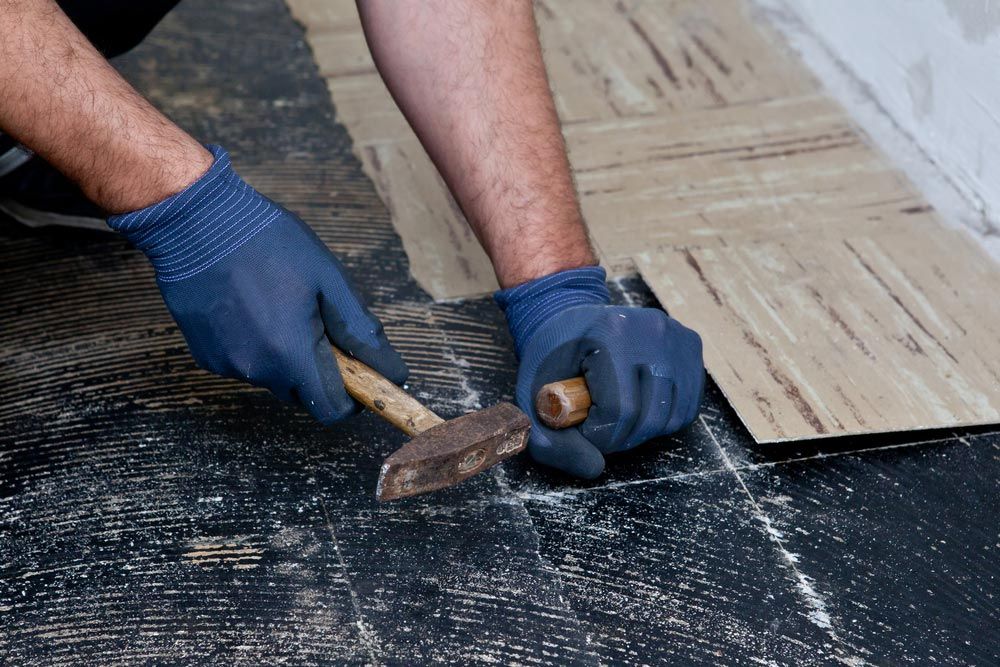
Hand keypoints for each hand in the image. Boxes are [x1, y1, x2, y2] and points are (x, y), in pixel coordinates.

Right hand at [108, 145, 406, 423]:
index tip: (359, 372)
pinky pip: (245, 365)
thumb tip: (392, 371)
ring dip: (287, 357)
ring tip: (280, 306)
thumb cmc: (268, 242)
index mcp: (291, 353)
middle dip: (320, 371)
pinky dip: (257, 347)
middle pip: (303, 394)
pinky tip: (250, 308)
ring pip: (273, 378)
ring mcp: (226, 365)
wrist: (195, 221)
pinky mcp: (205, 356)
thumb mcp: (328, 279)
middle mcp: (256, 369)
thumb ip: (361, 332)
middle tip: (319, 324)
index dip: (351, 398)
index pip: (331, 409)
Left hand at [496, 267, 703, 477]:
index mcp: (610, 333)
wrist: (569, 315)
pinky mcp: (690, 345)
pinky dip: (663, 418)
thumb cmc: (551, 356)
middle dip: (620, 437)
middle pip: (649, 418)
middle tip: (598, 426)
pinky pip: (688, 405)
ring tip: (617, 415)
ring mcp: (676, 336)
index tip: (582, 428)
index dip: (599, 435)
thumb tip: (594, 468)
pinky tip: (639, 406)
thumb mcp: (531, 395)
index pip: (620, 410)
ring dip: (642, 431)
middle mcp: (652, 330)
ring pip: (672, 416)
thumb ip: (549, 440)